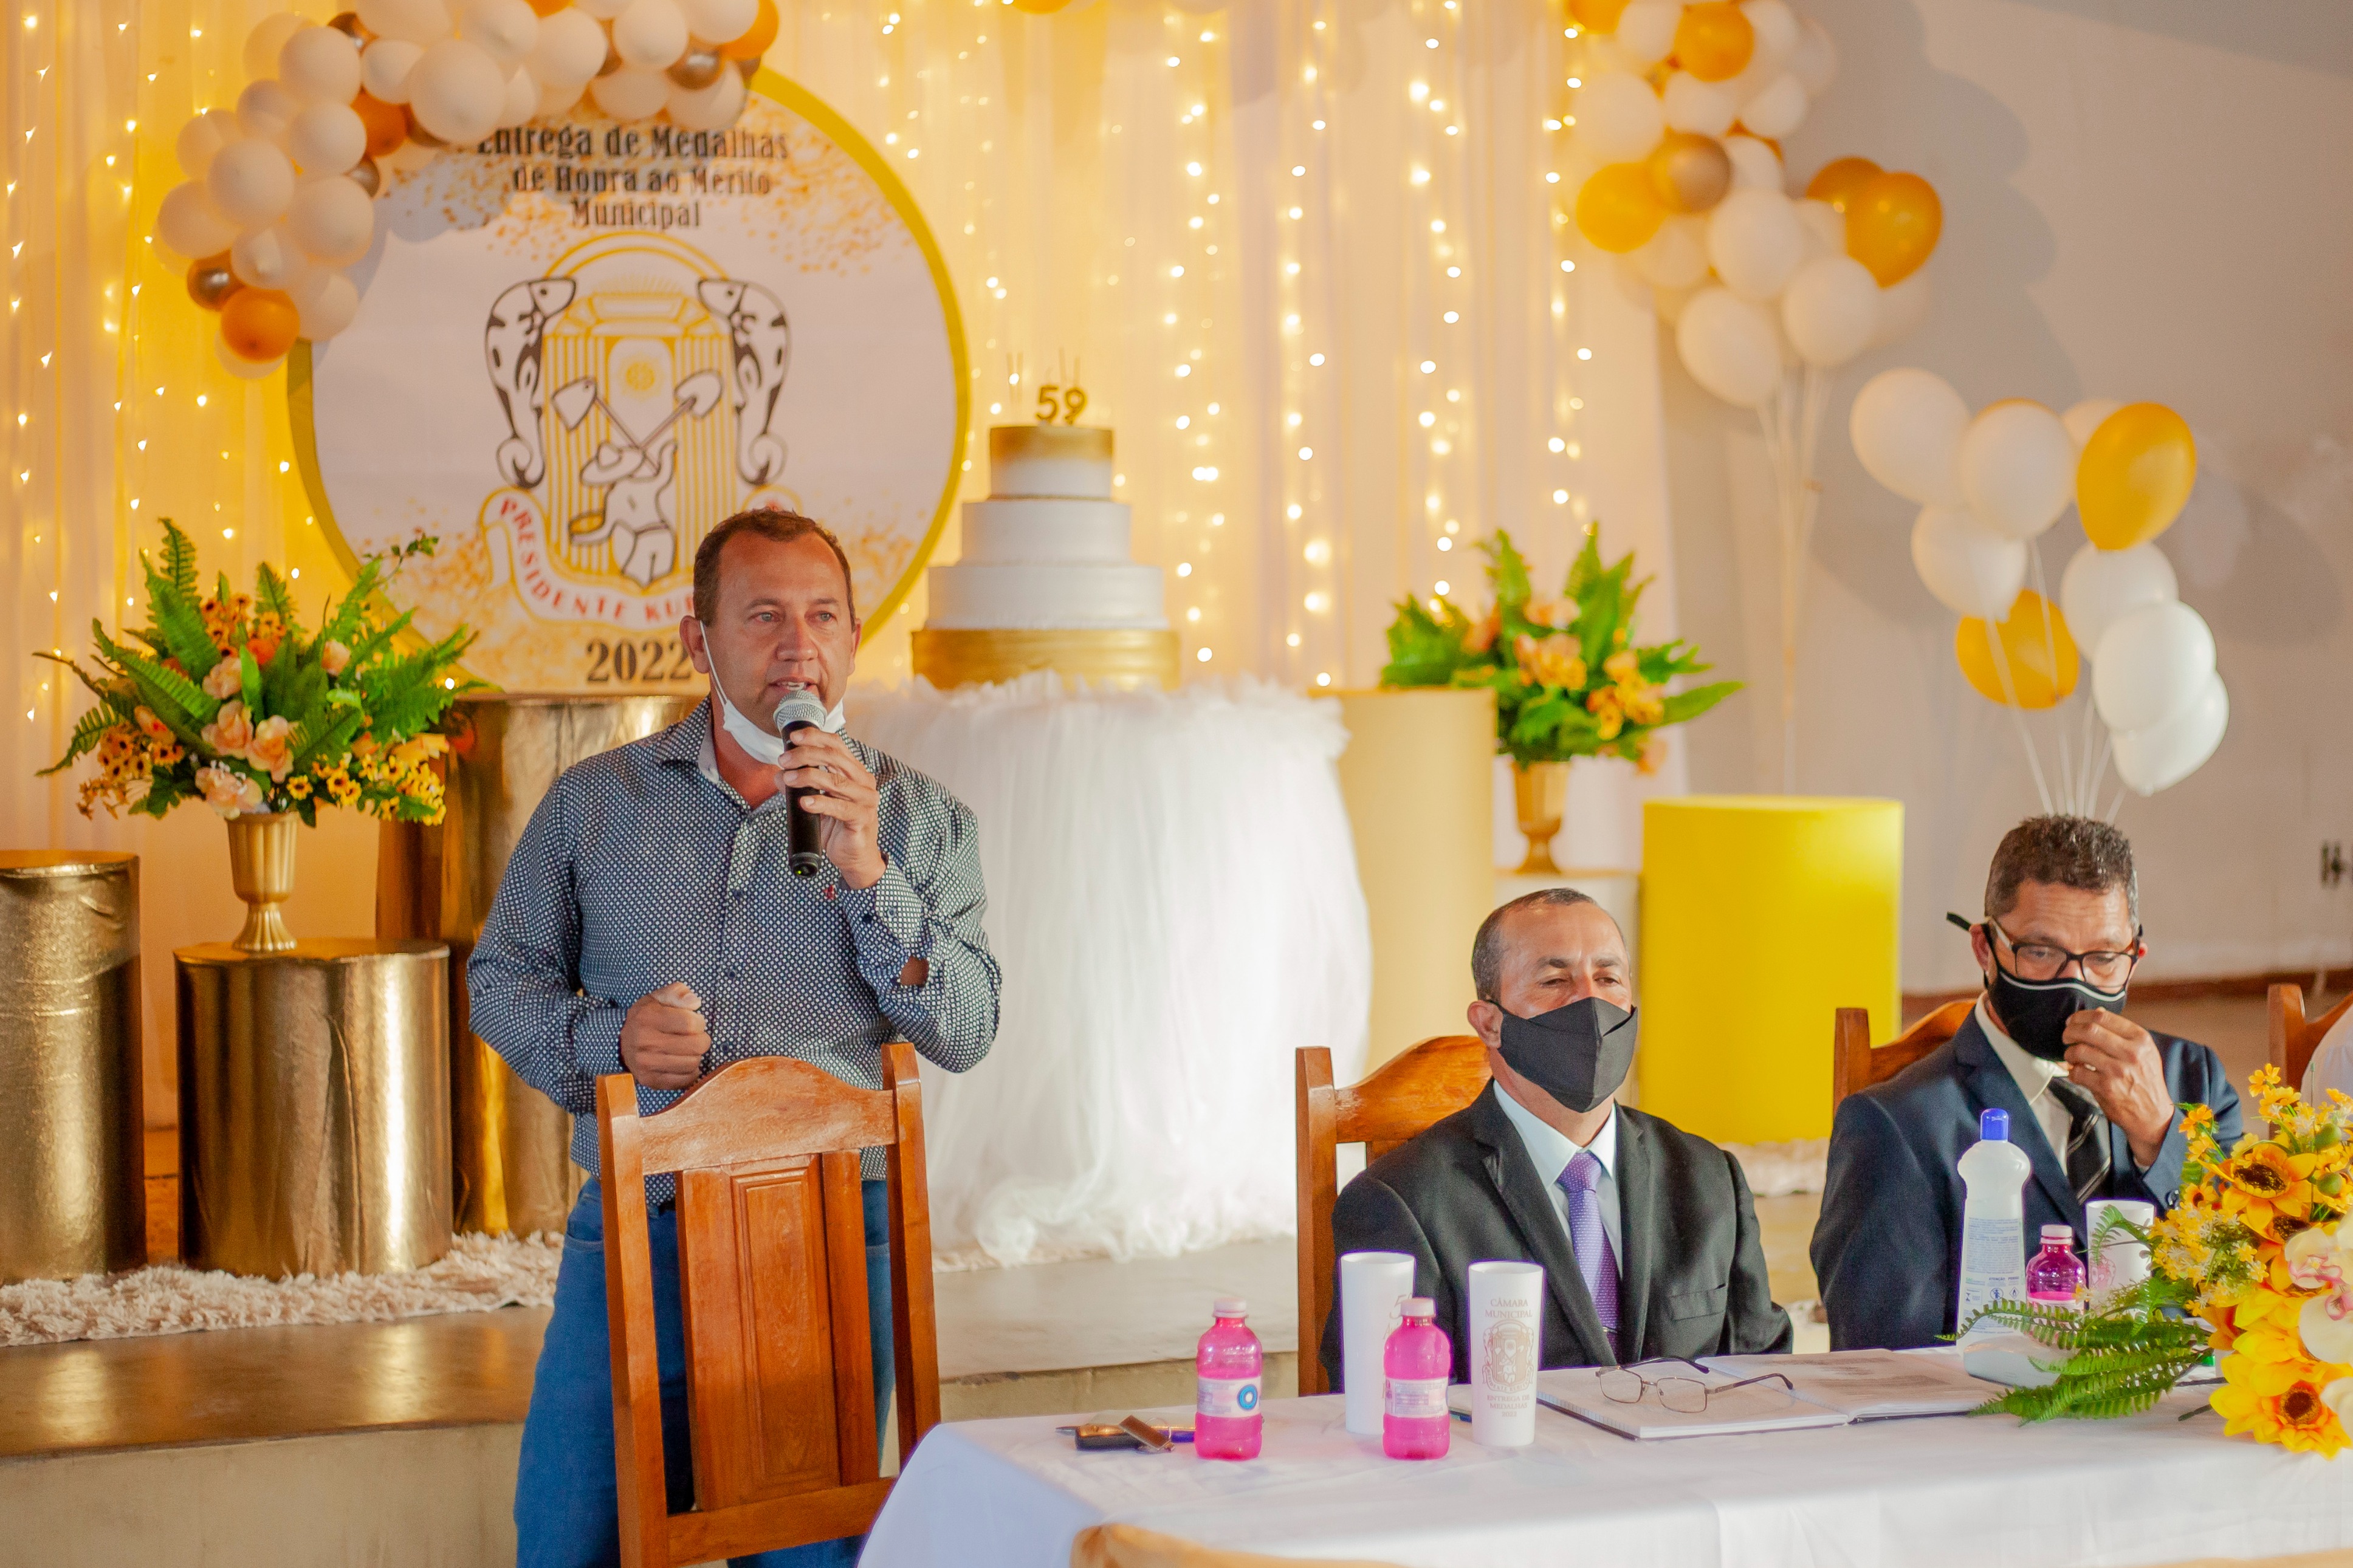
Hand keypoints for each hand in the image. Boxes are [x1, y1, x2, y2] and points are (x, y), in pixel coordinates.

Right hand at [620, 983, 708, 1089]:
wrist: (621, 1043)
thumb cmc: (647, 1018)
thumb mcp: (658, 998)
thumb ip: (677, 993)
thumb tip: (694, 1002)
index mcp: (647, 1018)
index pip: (691, 1023)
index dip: (700, 1022)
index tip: (695, 1021)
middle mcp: (644, 1042)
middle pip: (695, 1045)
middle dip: (702, 1039)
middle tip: (696, 1037)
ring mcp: (645, 1064)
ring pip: (692, 1063)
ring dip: (696, 1056)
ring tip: (689, 1049)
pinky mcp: (650, 1080)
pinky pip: (685, 1080)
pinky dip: (691, 1072)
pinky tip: (684, 1062)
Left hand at [778, 728, 884, 888]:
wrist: (854, 856)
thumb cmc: (837, 826)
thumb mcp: (815, 802)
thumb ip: (800, 787)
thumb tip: (779, 774)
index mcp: (854, 772)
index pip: (836, 745)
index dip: (815, 737)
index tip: (793, 738)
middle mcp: (863, 781)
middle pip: (835, 758)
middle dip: (805, 755)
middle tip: (784, 761)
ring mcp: (865, 800)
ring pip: (836, 781)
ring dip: (808, 777)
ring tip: (788, 779)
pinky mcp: (862, 819)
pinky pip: (841, 808)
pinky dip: (821, 803)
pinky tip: (805, 802)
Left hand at [2062, 1008, 2174, 1167]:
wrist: (2153, 1114)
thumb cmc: (2145, 1080)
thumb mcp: (2143, 1052)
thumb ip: (2122, 1033)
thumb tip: (2097, 1012)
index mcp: (2140, 1039)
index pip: (2102, 1017)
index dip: (2081, 1017)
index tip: (2072, 1021)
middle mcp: (2131, 1053)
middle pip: (2088, 1030)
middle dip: (2070, 1031)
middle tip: (2066, 1036)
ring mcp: (2118, 1070)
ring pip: (2079, 1050)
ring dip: (2069, 1053)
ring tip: (2071, 1057)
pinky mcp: (2106, 1087)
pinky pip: (2077, 1072)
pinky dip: (2071, 1072)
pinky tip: (2076, 1073)